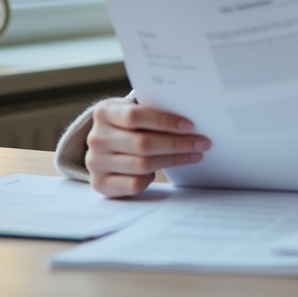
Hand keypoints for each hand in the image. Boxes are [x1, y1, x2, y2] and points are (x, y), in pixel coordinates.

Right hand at [85, 98, 210, 197]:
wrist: (101, 146)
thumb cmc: (126, 126)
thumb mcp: (131, 111)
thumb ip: (151, 113)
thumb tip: (189, 123)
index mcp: (104, 113)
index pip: (135, 116)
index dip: (164, 121)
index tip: (189, 125)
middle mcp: (96, 138)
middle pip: (143, 143)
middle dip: (177, 144)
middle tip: (201, 143)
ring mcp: (96, 162)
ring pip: (142, 165)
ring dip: (173, 160)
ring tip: (194, 155)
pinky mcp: (100, 184)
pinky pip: (133, 184)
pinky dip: (150, 178)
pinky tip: (160, 171)